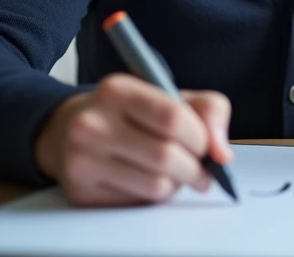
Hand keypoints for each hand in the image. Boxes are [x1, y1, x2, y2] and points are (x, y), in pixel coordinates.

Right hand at [34, 73, 232, 206]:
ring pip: (155, 186)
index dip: (200, 137)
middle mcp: (92, 123)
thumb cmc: (132, 113)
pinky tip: (148, 181)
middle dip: (195, 168)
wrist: (70, 130)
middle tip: (200, 170)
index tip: (205, 145)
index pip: (173, 118)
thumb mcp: (171, 96)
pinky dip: (154, 197)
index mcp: (117, 90)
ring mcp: (82, 160)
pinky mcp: (80, 192)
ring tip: (175, 174)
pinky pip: (137, 204)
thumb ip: (210, 111)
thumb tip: (222, 154)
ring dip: (177, 185)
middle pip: (166, 157)